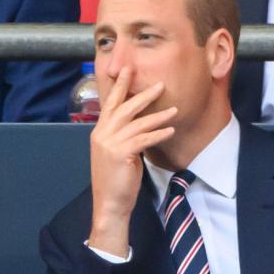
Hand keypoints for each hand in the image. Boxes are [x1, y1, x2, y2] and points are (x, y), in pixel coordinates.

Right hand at [88, 67, 176, 257]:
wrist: (109, 203)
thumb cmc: (115, 181)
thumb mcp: (115, 154)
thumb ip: (121, 137)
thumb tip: (138, 125)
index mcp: (99, 132)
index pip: (110, 104)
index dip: (119, 86)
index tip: (126, 70)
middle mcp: (102, 134)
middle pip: (124, 108)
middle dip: (143, 95)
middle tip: (160, 84)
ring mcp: (110, 143)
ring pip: (137, 123)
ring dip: (158, 115)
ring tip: (174, 110)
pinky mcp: (121, 153)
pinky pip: (143, 139)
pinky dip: (158, 133)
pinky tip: (170, 130)